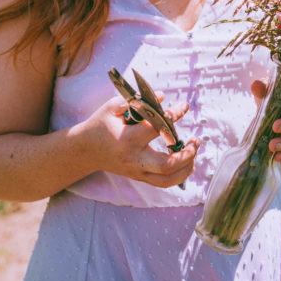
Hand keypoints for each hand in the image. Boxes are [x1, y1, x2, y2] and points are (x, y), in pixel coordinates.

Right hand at [82, 92, 200, 187]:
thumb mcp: (113, 107)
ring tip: (194, 151)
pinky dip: (179, 175)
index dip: (173, 115)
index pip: (157, 128)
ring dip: (186, 168)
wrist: (85, 150)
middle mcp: (134, 159)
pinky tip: (187, 162)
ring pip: (167, 180)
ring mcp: (136, 172)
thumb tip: (163, 98)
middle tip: (195, 141)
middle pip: (166, 165)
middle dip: (186, 154)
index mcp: (127, 139)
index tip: (184, 106)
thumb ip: (138, 102)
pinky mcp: (139, 178)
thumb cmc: (100, 125)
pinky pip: (163, 183)